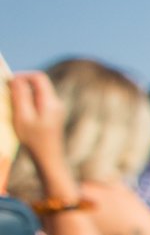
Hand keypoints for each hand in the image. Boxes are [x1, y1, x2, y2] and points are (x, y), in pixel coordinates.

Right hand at [9, 72, 68, 191]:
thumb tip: (16, 79)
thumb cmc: (34, 140)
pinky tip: (20, 112)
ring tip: (12, 103)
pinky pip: (39, 101)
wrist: (49, 158)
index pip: (38, 77)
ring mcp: (55, 109)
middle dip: (22, 84)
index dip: (22, 76)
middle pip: (38, 84)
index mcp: (50, 101)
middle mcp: (56, 103)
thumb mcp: (22, 117)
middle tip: (7, 92)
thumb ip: (20, 97)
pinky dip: (27, 102)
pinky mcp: (52, 115)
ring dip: (24, 93)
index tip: (8, 82)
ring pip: (38, 93)